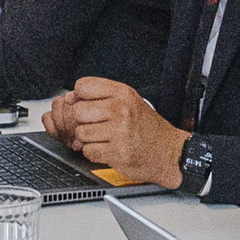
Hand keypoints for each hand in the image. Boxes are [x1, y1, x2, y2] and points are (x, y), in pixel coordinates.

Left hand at [47, 77, 187, 186]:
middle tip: (98, 126)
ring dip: (89, 139)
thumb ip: (101, 96)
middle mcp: (121, 109)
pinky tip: (108, 149)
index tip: (88, 104)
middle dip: (84, 122)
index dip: (80, 97)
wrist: (169, 153)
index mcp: (123, 93)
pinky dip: (94, 153)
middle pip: (78, 111)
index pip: (83, 86)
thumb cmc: (147, 128)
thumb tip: (70, 97)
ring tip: (105, 138)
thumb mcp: (129, 101)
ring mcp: (119, 131)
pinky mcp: (117, 152)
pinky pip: (88, 151)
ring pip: (81, 133)